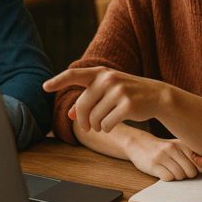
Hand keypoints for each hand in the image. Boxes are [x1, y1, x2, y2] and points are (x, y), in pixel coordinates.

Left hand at [43, 67, 167, 133]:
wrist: (156, 96)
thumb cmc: (127, 93)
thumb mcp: (107, 91)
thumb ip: (88, 99)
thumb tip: (71, 114)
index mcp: (100, 73)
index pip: (74, 74)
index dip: (58, 81)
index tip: (45, 87)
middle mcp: (108, 79)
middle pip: (83, 105)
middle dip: (82, 120)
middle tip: (85, 127)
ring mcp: (118, 91)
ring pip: (94, 117)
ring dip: (96, 125)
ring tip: (102, 123)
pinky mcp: (127, 106)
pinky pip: (106, 124)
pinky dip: (106, 128)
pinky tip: (112, 124)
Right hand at [128, 135, 201, 180]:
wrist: (138, 143)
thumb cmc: (162, 149)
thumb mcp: (177, 147)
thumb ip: (191, 157)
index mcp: (181, 143)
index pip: (199, 162)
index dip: (198, 170)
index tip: (194, 170)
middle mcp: (173, 148)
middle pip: (190, 171)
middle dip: (187, 175)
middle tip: (179, 171)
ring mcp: (162, 156)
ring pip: (179, 176)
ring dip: (176, 177)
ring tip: (170, 170)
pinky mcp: (153, 164)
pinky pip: (168, 178)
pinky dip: (167, 178)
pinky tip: (163, 172)